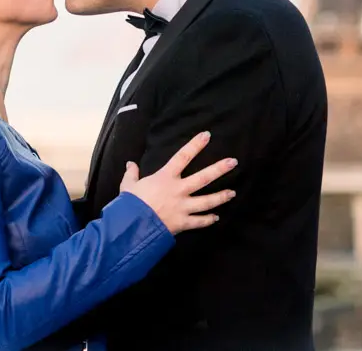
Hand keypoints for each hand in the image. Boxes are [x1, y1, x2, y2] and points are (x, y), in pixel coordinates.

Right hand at [121, 130, 236, 232]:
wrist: (133, 227)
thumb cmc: (130, 203)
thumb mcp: (128, 185)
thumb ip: (132, 174)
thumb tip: (130, 164)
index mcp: (165, 177)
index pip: (183, 156)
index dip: (195, 145)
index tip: (207, 135)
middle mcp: (178, 190)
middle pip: (203, 177)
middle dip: (219, 169)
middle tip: (233, 162)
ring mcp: (183, 207)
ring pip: (207, 201)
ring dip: (221, 197)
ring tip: (232, 193)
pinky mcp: (183, 223)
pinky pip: (199, 222)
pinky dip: (208, 220)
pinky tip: (216, 218)